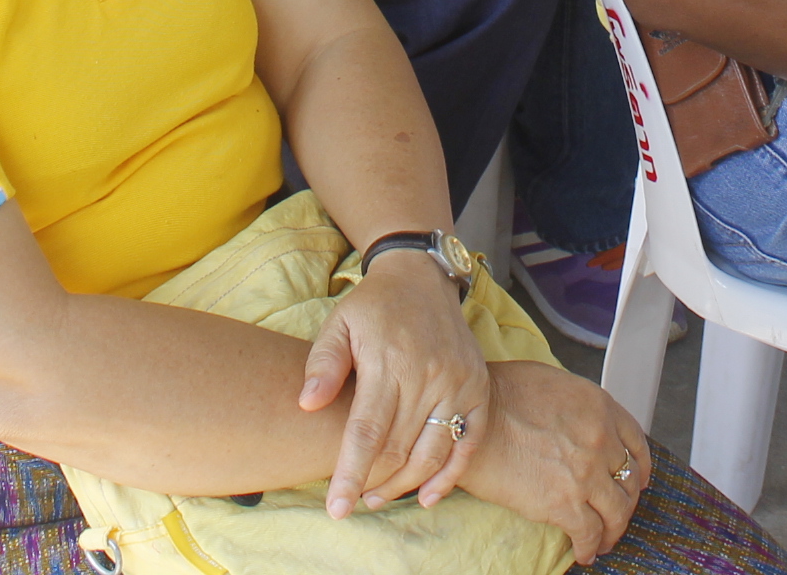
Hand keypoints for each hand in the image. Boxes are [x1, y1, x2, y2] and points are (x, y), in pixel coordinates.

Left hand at [303, 255, 490, 514]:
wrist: (422, 277)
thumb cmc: (374, 307)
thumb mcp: (339, 323)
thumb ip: (323, 363)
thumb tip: (307, 404)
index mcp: (389, 362)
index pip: (367, 431)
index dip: (351, 473)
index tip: (336, 509)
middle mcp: (429, 376)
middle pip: (400, 448)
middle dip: (373, 483)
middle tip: (353, 502)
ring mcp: (459, 384)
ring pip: (433, 453)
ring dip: (405, 484)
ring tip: (377, 497)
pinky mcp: (478, 389)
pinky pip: (468, 443)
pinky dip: (450, 475)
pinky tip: (427, 496)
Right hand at [458, 360, 651, 564]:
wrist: (468, 422)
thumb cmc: (496, 396)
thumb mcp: (551, 383)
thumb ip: (577, 405)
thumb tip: (578, 423)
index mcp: (599, 407)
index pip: (635, 443)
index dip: (640, 467)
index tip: (637, 480)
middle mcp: (600, 440)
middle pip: (628, 481)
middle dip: (625, 502)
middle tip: (616, 513)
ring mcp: (586, 474)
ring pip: (617, 512)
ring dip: (613, 530)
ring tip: (604, 540)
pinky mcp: (565, 504)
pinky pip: (590, 534)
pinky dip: (590, 547)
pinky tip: (584, 551)